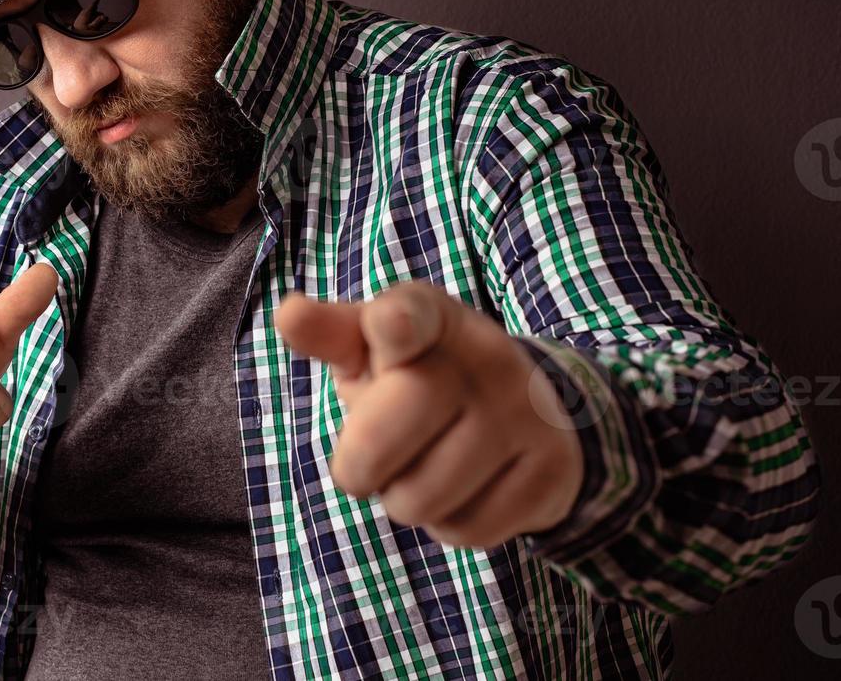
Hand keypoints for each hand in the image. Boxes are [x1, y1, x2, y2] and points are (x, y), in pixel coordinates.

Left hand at [272, 279, 583, 548]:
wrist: (528, 413)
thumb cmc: (420, 377)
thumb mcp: (373, 350)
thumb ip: (330, 336)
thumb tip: (289, 314)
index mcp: (434, 318)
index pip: (412, 315)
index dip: (396, 324)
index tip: (389, 329)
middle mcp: (486, 357)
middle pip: (385, 435)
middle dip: (356, 467)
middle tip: (364, 464)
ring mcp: (526, 414)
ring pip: (420, 498)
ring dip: (404, 499)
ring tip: (424, 468)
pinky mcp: (552, 470)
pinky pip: (465, 529)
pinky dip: (449, 523)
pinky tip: (465, 490)